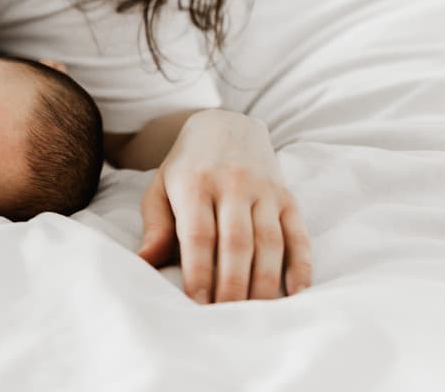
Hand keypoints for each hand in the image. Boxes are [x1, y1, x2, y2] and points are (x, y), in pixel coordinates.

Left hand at [135, 109, 311, 303]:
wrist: (226, 125)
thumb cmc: (186, 168)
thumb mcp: (161, 188)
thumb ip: (156, 227)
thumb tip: (143, 262)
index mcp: (195, 183)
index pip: (198, 234)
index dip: (199, 271)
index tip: (197, 303)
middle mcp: (232, 184)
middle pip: (236, 242)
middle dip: (233, 285)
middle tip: (227, 319)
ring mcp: (264, 190)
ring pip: (269, 242)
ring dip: (265, 283)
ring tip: (258, 316)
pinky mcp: (288, 197)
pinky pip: (298, 234)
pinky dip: (301, 266)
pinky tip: (296, 294)